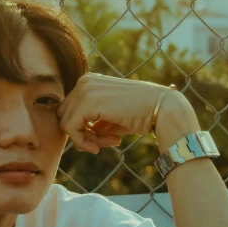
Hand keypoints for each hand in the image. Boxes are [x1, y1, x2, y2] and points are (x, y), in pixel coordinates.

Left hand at [55, 73, 191, 153]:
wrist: (163, 110)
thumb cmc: (140, 114)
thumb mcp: (110, 117)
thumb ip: (92, 122)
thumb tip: (75, 136)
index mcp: (89, 81)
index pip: (70, 110)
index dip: (83, 129)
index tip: (103, 138)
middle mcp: (84, 81)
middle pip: (65, 117)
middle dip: (83, 134)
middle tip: (106, 142)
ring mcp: (84, 89)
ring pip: (66, 124)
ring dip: (86, 140)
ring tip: (109, 143)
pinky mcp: (87, 102)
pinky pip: (71, 129)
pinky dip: (83, 142)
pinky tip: (104, 145)